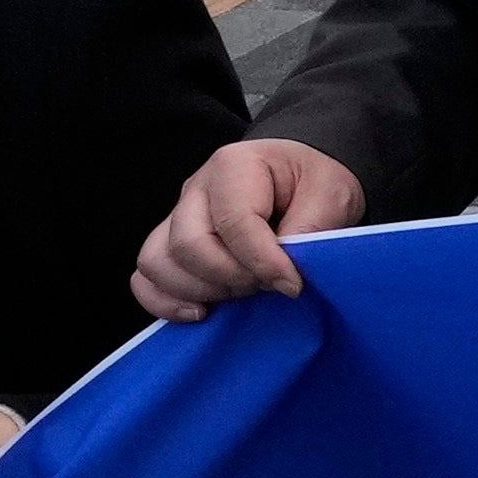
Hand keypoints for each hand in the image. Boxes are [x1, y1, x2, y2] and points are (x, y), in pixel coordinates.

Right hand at [133, 139, 363, 316]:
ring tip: (241, 293)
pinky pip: (147, 279)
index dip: (263, 261)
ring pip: (157, 262)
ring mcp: (178, 217)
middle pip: (188, 245)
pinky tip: (202, 312)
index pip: (234, 222)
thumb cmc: (313, 181)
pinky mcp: (172, 244)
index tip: (293, 284)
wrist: (301, 174)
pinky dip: (166, 302)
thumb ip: (310, 230)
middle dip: (231, 278)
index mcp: (234, 166)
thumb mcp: (331, 194)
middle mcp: (196, 189)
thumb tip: (282, 275)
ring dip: (200, 290)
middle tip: (268, 285)